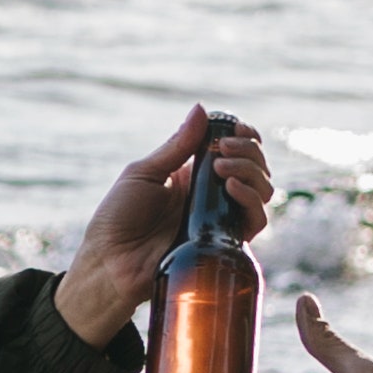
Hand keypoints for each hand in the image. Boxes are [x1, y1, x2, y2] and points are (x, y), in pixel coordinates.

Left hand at [53, 105, 277, 345]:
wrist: (110, 263)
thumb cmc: (118, 218)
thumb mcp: (144, 173)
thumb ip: (177, 146)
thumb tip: (202, 109)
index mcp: (193, 175)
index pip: (235, 151)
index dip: (244, 136)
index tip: (236, 128)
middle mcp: (212, 196)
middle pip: (254, 168)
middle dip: (247, 151)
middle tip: (224, 150)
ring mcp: (220, 219)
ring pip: (262, 192)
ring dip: (251, 172)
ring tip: (223, 168)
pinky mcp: (223, 243)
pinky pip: (255, 221)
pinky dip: (250, 200)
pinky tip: (232, 188)